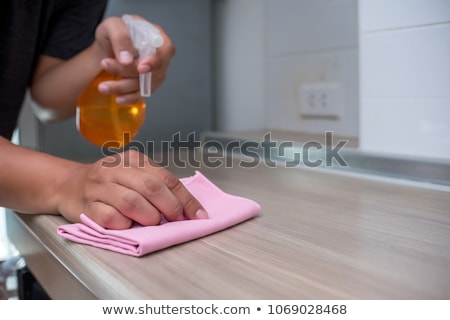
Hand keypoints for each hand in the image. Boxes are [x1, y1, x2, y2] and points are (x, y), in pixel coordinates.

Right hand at [58, 150, 207, 228]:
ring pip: (131, 201)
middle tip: (177, 220)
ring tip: (153, 222)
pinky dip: (125, 224)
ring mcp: (99, 187)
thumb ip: (157, 186)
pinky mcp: (86, 205)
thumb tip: (187, 209)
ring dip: (149, 216)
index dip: (186, 199)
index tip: (199, 215)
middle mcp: (115, 169)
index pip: (166, 178)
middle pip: (150, 187)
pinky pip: (110, 218)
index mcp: (133, 159)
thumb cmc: (110, 183)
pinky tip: (128, 225)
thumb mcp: (134, 175)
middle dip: (171, 207)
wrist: (68, 184)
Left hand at [94, 15, 175, 103]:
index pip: (166, 50)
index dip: (155, 61)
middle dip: (128, 72)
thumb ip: (121, 38)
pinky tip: (118, 98)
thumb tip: (127, 60)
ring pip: (145, 84)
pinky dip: (129, 98)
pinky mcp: (147, 85)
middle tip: (106, 65)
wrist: (106, 48)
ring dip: (123, 87)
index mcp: (157, 36)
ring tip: (103, 86)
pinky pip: (142, 94)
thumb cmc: (113, 34)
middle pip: (153, 70)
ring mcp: (155, 73)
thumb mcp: (112, 26)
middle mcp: (160, 56)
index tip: (140, 68)